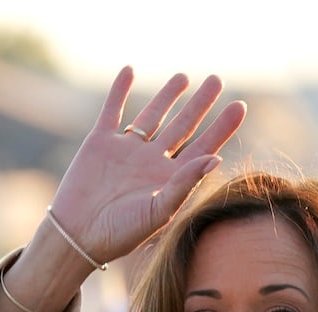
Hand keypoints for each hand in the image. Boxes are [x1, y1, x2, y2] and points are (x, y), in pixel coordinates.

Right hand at [49, 67, 246, 266]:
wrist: (77, 235)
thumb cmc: (121, 232)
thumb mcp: (158, 211)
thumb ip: (185, 184)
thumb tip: (216, 158)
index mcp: (170, 179)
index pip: (203, 147)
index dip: (222, 127)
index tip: (239, 106)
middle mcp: (151, 162)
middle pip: (182, 126)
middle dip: (200, 104)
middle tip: (217, 81)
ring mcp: (126, 151)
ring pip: (151, 116)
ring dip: (166, 96)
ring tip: (183, 78)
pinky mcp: (100, 143)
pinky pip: (112, 111)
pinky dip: (119, 90)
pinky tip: (129, 70)